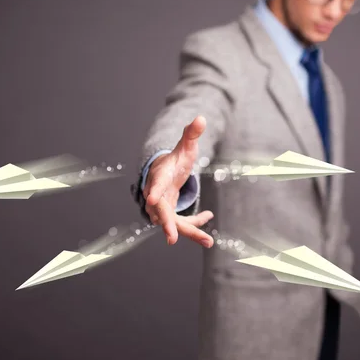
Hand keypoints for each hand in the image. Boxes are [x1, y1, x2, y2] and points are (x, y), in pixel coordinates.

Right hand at [143, 115, 213, 246]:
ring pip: (173, 223)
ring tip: (208, 241)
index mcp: (160, 176)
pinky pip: (182, 224)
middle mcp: (157, 194)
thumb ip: (191, 133)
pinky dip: (195, 224)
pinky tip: (209, 215)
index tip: (151, 200)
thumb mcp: (185, 146)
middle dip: (167, 224)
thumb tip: (201, 118)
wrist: (165, 172)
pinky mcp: (170, 215)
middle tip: (171, 239)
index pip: (156, 184)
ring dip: (190, 232)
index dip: (154, 192)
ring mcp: (163, 207)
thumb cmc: (174, 159)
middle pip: (161, 211)